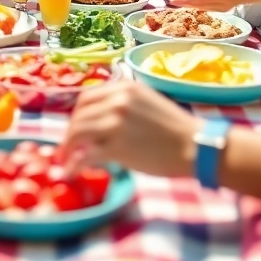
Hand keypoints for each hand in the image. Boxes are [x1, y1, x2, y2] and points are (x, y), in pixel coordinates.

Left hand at [63, 80, 198, 178]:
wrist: (196, 145)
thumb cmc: (175, 128)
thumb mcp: (146, 102)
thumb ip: (123, 104)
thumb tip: (101, 118)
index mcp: (123, 87)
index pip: (87, 97)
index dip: (77, 114)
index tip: (75, 128)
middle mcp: (116, 100)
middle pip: (80, 115)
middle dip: (70, 132)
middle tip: (67, 148)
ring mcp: (115, 122)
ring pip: (78, 132)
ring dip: (68, 148)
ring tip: (65, 161)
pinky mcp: (117, 146)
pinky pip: (87, 156)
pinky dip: (75, 165)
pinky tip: (70, 173)